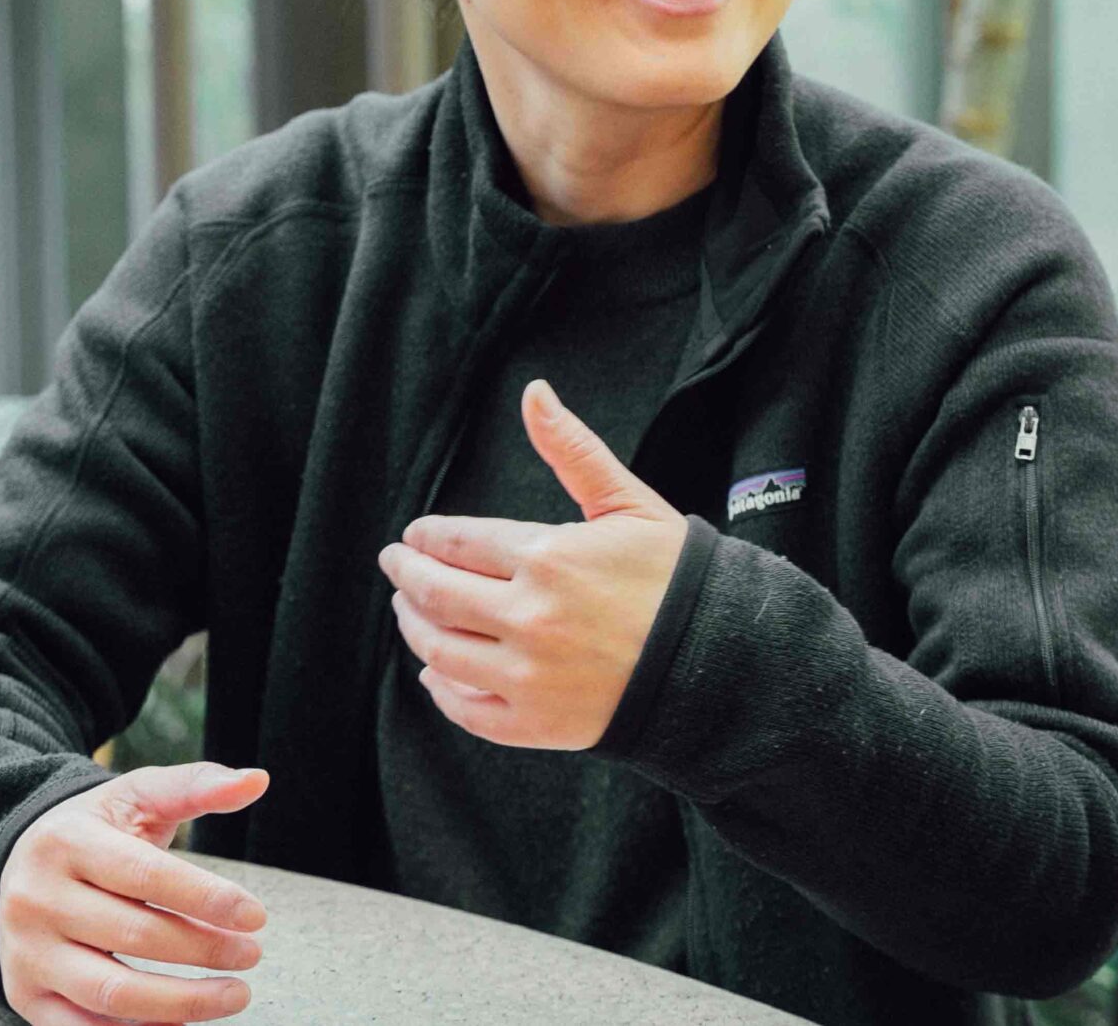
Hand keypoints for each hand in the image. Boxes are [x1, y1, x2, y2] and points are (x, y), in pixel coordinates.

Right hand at [0, 761, 270, 1024]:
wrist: (14, 863)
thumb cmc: (94, 830)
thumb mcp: (136, 795)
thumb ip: (197, 785)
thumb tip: (257, 780)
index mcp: (67, 843)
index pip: (145, 876)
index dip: (206, 899)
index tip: (256, 916)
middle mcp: (37, 899)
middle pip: (134, 936)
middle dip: (205, 950)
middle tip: (252, 954)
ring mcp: (28, 953)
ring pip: (111, 994)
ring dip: (182, 1003)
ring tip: (233, 994)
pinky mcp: (26, 995)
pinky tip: (183, 1021)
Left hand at [377, 377, 689, 749]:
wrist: (722, 658)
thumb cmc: (674, 574)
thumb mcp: (626, 502)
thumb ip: (572, 449)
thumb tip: (533, 393)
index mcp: (547, 557)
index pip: (455, 543)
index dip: (425, 538)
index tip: (414, 536)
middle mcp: (529, 617)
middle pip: (435, 594)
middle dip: (406, 575)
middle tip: (396, 565)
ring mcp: (529, 676)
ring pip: (440, 650)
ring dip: (413, 627)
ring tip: (409, 610)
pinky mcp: (537, 724)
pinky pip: (468, 709)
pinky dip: (442, 690)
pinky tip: (435, 673)